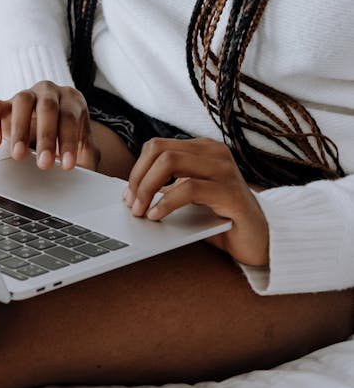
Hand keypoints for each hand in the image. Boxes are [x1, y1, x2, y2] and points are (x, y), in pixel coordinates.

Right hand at [0, 81, 100, 170]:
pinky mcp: (4, 103)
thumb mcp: (83, 146)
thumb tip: (89, 173)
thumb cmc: (68, 134)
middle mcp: (49, 92)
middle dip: (46, 137)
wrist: (51, 126)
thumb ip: (88, 157)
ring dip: (20, 130)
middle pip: (47, 107)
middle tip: (44, 163)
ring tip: (19, 155)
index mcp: (71, 99)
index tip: (67, 165)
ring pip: (22, 102)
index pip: (70, 117)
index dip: (69, 141)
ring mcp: (25, 95)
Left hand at [125, 137, 269, 266]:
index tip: (128, 194)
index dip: (137, 169)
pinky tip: (157, 215)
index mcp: (203, 150)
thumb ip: (168, 186)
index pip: (157, 146)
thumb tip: (132, 190)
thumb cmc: (221, 219)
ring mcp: (224, 170)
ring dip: (147, 188)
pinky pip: (188, 189)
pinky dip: (166, 202)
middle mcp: (214, 153)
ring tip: (141, 211)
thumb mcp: (189, 197)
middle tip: (131, 204)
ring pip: (170, 162)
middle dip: (138, 178)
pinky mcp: (230, 192)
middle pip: (160, 151)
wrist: (258, 241)